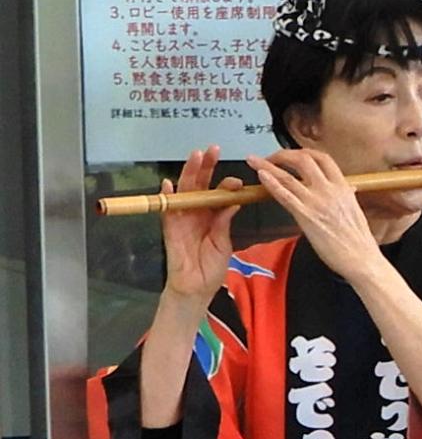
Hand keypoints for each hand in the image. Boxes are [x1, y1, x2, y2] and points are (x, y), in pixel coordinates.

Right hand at [159, 145, 242, 305]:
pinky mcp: (170, 228)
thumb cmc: (211, 267)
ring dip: (189, 173)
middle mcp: (196, 212)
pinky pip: (166, 210)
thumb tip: (233, 200)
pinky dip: (166, 196)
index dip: (226, 184)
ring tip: (196, 156)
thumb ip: (224, 222)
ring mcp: (182, 218)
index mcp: (211, 215)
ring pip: (184, 191)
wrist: (197, 288)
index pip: (217, 193)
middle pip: (199, 185)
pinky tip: (168, 183)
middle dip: (206, 166)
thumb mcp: (224, 242)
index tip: (238, 181)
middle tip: (213, 149)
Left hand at [244, 149, 381, 282]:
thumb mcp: (356, 211)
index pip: (322, 159)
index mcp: (343, 188)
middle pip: (303, 159)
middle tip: (272, 158)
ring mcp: (316, 202)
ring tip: (253, 161)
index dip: (304, 153)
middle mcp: (329, 190)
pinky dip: (271, 183)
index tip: (294, 155)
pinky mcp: (305, 216)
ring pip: (288, 175)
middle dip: (283, 154)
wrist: (362, 259)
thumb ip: (347, 197)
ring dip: (267, 165)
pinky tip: (261, 176)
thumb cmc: (360, 242)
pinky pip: (284, 195)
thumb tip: (348, 189)